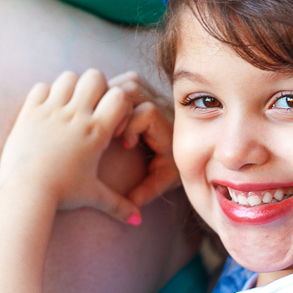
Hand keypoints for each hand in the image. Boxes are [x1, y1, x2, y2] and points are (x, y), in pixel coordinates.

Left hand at [0, 69, 141, 223]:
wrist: (25, 192)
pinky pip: (41, 87)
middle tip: (90, 107)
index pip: (120, 96)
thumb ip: (118, 206)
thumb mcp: (92, 197)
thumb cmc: (61, 194)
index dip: (119, 102)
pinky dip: (46, 93)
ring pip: (68, 77)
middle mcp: (75, 115)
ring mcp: (51, 111)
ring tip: (69, 107)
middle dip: (96, 87)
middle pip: (95, 77)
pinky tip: (48, 111)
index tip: (111, 119)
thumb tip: (137, 220)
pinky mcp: (29, 112)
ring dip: (71, 87)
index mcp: (96, 131)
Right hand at [108, 71, 179, 207]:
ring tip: (101, 118)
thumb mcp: (165, 179)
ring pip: (128, 81)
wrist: (190, 148)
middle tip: (106, 128)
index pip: (148, 112)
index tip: (126, 145)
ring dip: (111, 96)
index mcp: (168, 125)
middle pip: (134, 89)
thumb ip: (148, 192)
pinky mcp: (144, 91)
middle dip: (116, 106)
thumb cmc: (173, 165)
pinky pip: (124, 81)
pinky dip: (110, 91)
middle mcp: (163, 105)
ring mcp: (153, 94)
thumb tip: (131, 211)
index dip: (132, 125)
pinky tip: (101, 111)